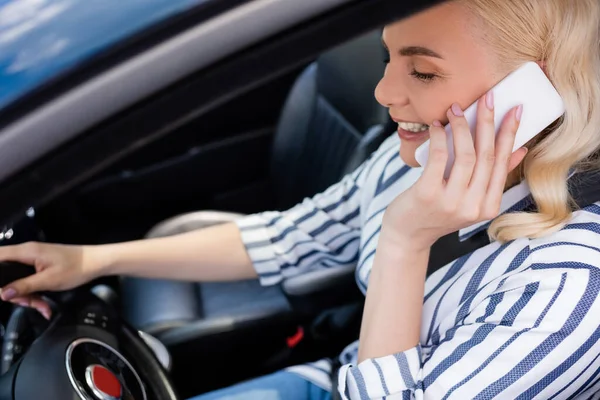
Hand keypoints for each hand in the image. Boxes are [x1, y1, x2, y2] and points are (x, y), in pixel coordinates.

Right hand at [0, 242, 105, 318]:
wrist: (96, 262)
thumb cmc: (76, 267)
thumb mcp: (49, 280)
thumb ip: (24, 286)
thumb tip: (2, 294)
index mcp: (25, 252)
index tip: (1, 292)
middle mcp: (26, 253)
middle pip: (4, 274)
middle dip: (14, 293)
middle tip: (28, 302)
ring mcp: (32, 260)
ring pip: (16, 281)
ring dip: (26, 296)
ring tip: (41, 305)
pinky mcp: (38, 266)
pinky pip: (27, 281)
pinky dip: (33, 294)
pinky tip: (43, 304)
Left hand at [382, 92, 527, 251]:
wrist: (407, 236)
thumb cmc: (436, 213)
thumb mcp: (470, 200)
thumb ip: (492, 178)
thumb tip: (518, 150)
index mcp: (488, 207)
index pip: (502, 163)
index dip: (509, 134)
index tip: (516, 109)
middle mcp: (473, 207)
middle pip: (486, 156)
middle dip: (489, 122)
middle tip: (488, 97)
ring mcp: (451, 202)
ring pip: (466, 155)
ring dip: (462, 126)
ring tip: (456, 109)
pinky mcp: (428, 194)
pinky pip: (439, 157)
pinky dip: (440, 137)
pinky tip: (437, 126)